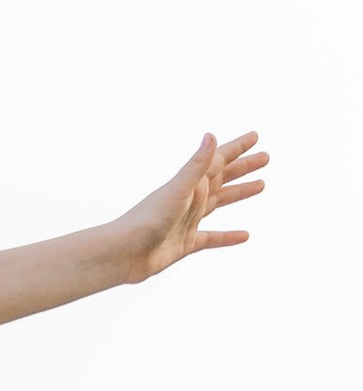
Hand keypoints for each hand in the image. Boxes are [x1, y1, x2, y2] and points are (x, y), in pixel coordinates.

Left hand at [111, 130, 265, 281]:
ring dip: (239, 193)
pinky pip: (212, 238)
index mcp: (189, 183)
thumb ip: (196, 166)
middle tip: (266, 157)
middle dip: (243, 167)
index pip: (218, 160)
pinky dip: (228, 237)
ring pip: (220, 202)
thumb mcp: (177, 190)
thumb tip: (211, 135)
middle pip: (222, 178)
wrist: (124, 254)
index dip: (237, 148)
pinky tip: (244, 236)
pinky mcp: (185, 243)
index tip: (255, 136)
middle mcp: (189, 199)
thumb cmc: (146, 220)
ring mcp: (188, 221)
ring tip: (261, 185)